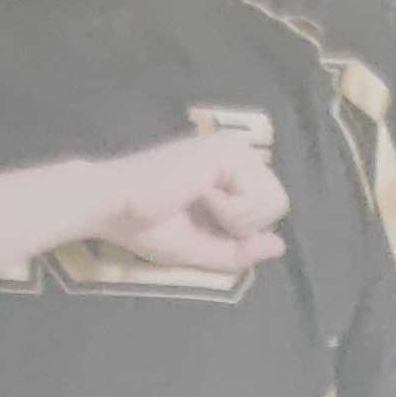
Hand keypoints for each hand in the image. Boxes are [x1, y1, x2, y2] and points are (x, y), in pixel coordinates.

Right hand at [87, 131, 290, 271]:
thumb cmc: (148, 225)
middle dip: (242, 225)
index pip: (268, 209)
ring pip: (273, 202)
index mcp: (231, 172)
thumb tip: (281, 245)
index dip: (241, 230)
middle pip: (278, 204)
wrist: (114, 206)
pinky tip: (197, 193)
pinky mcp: (228, 149)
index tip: (202, 221)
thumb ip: (241, 249)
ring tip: (198, 201)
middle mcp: (238, 153)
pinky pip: (253, 199)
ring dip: (234, 218)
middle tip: (201, 211)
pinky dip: (226, 211)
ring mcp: (235, 147)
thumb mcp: (202, 247)